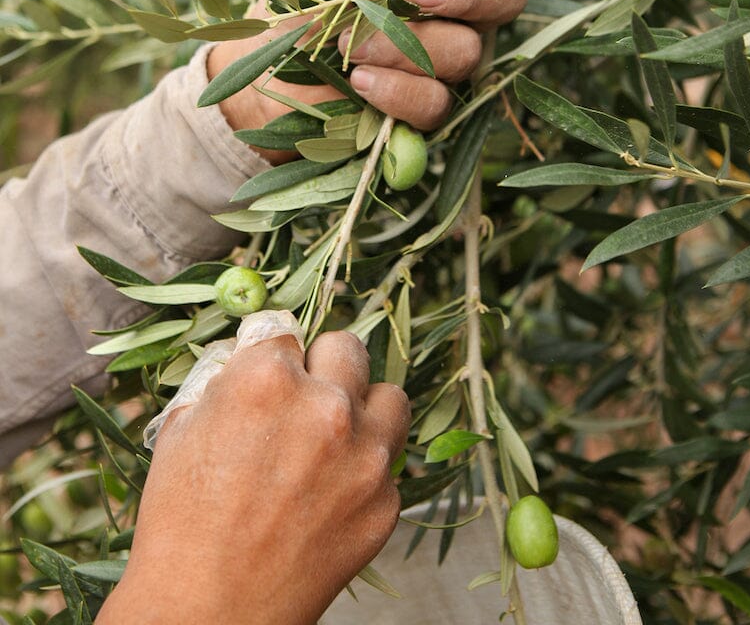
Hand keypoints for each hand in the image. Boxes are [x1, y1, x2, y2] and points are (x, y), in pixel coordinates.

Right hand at [96, 331, 409, 624]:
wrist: (209, 613)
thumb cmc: (181, 522)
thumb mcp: (182, 429)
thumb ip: (225, 377)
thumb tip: (256, 348)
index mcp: (267, 379)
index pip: (287, 331)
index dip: (273, 354)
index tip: (272, 370)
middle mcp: (326, 407)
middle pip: (347, 347)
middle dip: (324, 365)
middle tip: (305, 397)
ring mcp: (365, 455)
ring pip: (389, 396)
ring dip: (363, 406)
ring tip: (335, 435)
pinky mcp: (387, 500)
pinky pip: (389, 461)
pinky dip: (364, 468)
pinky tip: (331, 494)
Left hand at [209, 0, 551, 163]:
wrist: (264, 75)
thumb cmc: (302, 4)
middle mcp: (455, 15)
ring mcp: (443, 66)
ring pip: (466, 53)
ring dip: (407, 45)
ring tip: (347, 45)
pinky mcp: (423, 112)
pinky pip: (436, 103)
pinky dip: (398, 90)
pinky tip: (360, 80)